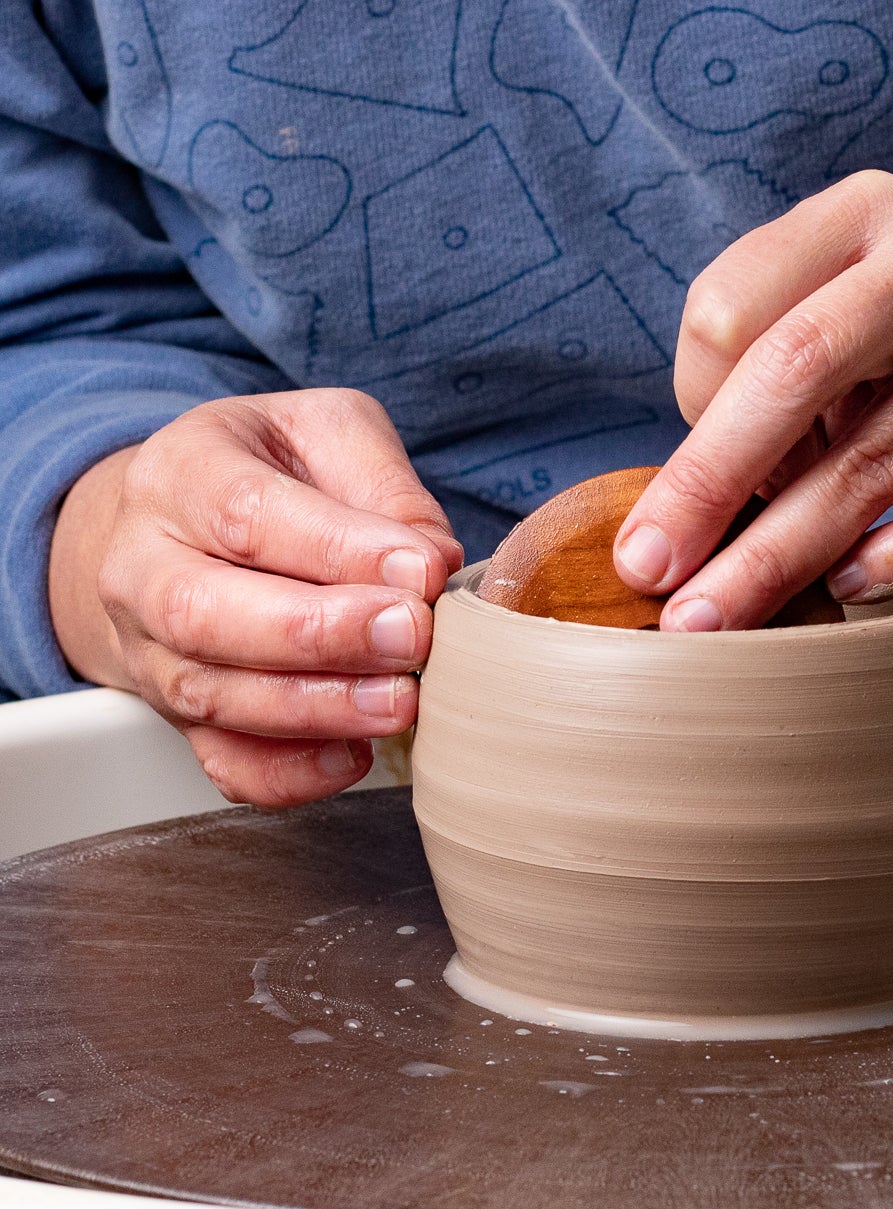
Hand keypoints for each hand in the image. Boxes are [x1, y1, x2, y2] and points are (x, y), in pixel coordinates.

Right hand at [49, 390, 461, 805]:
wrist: (185, 524)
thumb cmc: (272, 472)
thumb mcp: (328, 435)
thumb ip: (383, 487)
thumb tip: (432, 564)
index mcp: (180, 473)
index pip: (245, 513)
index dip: (336, 549)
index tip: (420, 572)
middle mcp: (144, 566)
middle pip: (205, 614)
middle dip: (319, 635)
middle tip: (411, 639)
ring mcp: (151, 650)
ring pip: (212, 696)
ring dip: (315, 709)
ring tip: (400, 703)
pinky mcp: (181, 718)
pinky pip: (222, 762)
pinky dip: (288, 773)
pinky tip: (353, 757)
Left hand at [613, 171, 892, 628]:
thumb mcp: (854, 309)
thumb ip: (770, 369)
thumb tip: (680, 507)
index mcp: (864, 214)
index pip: (729, 306)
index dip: (690, 403)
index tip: (694, 474)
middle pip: (792, 371)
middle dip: (705, 485)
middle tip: (648, 570)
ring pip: (870, 461)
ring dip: (777, 554)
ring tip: (714, 616)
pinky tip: (844, 588)